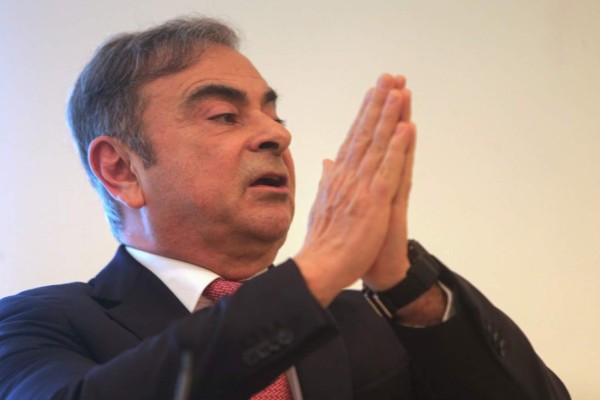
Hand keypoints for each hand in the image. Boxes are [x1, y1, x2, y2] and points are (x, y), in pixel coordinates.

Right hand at [295, 74, 412, 305]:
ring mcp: (360, 188)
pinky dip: (396, 149)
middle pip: (365, 133)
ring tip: (398, 91)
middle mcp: (348, 176)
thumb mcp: (323, 204)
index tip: (374, 91)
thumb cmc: (324, 240)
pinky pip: (387, 171)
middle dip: (378, 103)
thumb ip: (327, 180)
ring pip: (376, 146)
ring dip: (388, 117)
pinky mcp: (373, 203)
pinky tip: (405, 129)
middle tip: (390, 76)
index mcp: (338, 177)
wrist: (320, 267)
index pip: (353, 138)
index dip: (365, 113)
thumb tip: (327, 161)